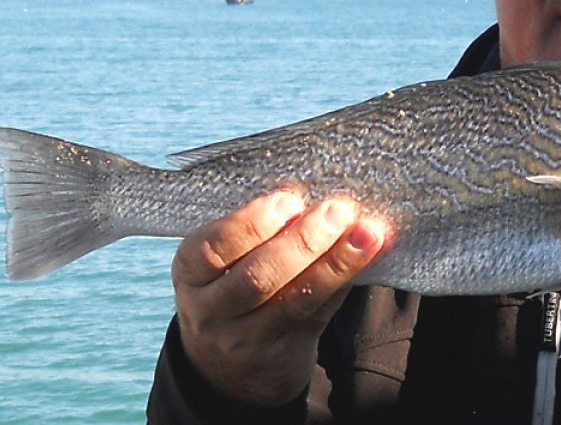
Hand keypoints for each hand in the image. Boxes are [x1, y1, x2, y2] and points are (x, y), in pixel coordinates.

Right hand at [171, 192, 388, 406]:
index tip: (289, 200)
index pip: (213, 248)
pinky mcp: (283, 354)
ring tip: (366, 233)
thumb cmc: (231, 288)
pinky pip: (319, 314)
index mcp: (191, 273)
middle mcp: (211, 311)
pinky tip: (369, 257)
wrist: (229, 366)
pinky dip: (346, 282)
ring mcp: (246, 339)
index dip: (252, 223)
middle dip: (303, 241)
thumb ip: (255, 231)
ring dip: (336, 263)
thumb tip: (312, 194)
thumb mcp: (222, 263)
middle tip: (337, 211)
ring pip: (295, 301)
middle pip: (258, 277)